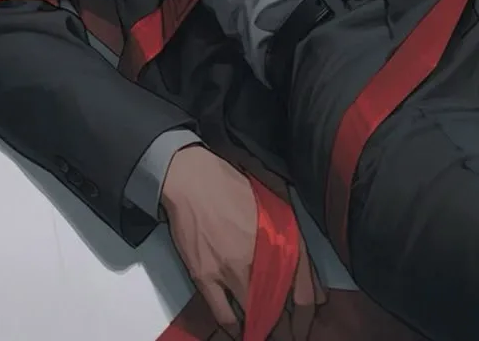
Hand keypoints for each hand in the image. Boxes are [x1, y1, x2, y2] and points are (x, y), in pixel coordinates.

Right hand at [161, 145, 319, 338]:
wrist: (192, 179)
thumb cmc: (234, 186)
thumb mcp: (275, 203)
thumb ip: (295, 238)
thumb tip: (311, 274)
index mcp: (281, 240)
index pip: (305, 293)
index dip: (306, 317)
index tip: (303, 326)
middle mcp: (260, 259)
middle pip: (280, 309)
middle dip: (286, 329)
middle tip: (285, 336)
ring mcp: (232, 270)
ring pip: (254, 315)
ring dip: (261, 329)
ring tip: (262, 335)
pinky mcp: (205, 277)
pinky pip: (225, 316)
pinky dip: (234, 329)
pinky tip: (239, 331)